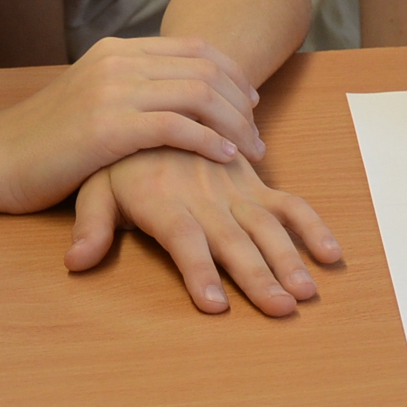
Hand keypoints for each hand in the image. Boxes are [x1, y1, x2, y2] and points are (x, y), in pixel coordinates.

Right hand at [0, 36, 263, 213]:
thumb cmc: (43, 140)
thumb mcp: (89, 98)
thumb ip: (128, 89)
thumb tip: (173, 97)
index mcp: (116, 50)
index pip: (195, 49)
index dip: (232, 75)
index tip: (250, 104)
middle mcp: (118, 62)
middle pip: (204, 68)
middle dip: (241, 101)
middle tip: (258, 135)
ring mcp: (112, 91)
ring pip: (198, 94)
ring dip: (233, 123)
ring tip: (250, 150)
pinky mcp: (108, 128)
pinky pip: (176, 126)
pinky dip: (209, 141)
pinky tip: (224, 158)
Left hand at [67, 149, 340, 315]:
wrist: (159, 97)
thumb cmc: (121, 156)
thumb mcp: (94, 186)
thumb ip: (90, 225)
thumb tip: (75, 262)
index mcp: (162, 202)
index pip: (183, 240)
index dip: (198, 271)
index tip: (215, 306)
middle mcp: (202, 198)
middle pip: (232, 240)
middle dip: (258, 276)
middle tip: (281, 308)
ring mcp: (232, 190)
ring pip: (266, 226)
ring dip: (289, 258)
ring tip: (307, 292)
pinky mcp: (252, 183)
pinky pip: (287, 203)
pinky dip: (311, 225)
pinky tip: (331, 253)